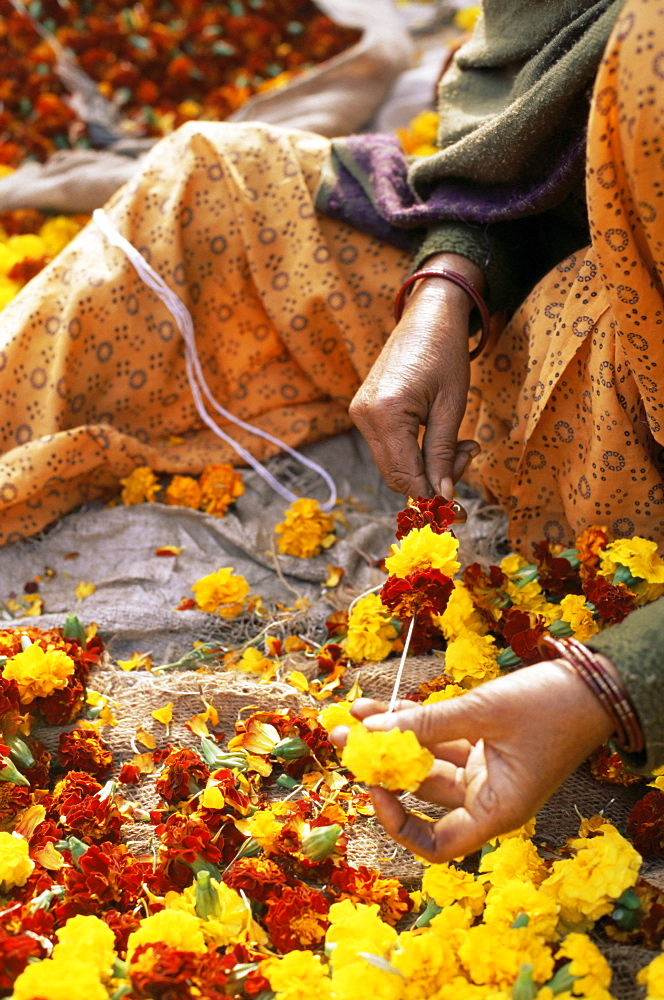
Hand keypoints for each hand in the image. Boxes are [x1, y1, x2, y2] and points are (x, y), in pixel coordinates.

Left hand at [331, 661, 615, 861]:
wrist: (595, 682)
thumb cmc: (551, 705)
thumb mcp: (484, 712)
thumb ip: (428, 723)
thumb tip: (372, 729)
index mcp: (497, 810)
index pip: (438, 843)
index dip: (399, 824)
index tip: (374, 788)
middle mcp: (487, 796)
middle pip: (421, 794)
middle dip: (380, 765)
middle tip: (342, 739)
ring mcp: (483, 769)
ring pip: (424, 760)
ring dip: (389, 737)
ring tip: (351, 715)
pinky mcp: (481, 742)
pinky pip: (437, 738)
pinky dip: (411, 723)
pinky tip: (378, 705)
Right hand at [349, 252, 482, 499]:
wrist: (427, 316)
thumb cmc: (445, 354)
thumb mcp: (451, 406)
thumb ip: (444, 454)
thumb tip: (443, 495)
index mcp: (386, 414)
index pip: (405, 475)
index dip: (432, 493)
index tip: (458, 500)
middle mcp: (365, 416)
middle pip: (395, 475)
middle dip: (431, 478)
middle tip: (468, 457)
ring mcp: (360, 413)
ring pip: (391, 464)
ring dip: (425, 465)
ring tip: (460, 443)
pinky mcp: (364, 410)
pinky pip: (387, 447)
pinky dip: (413, 451)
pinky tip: (438, 436)